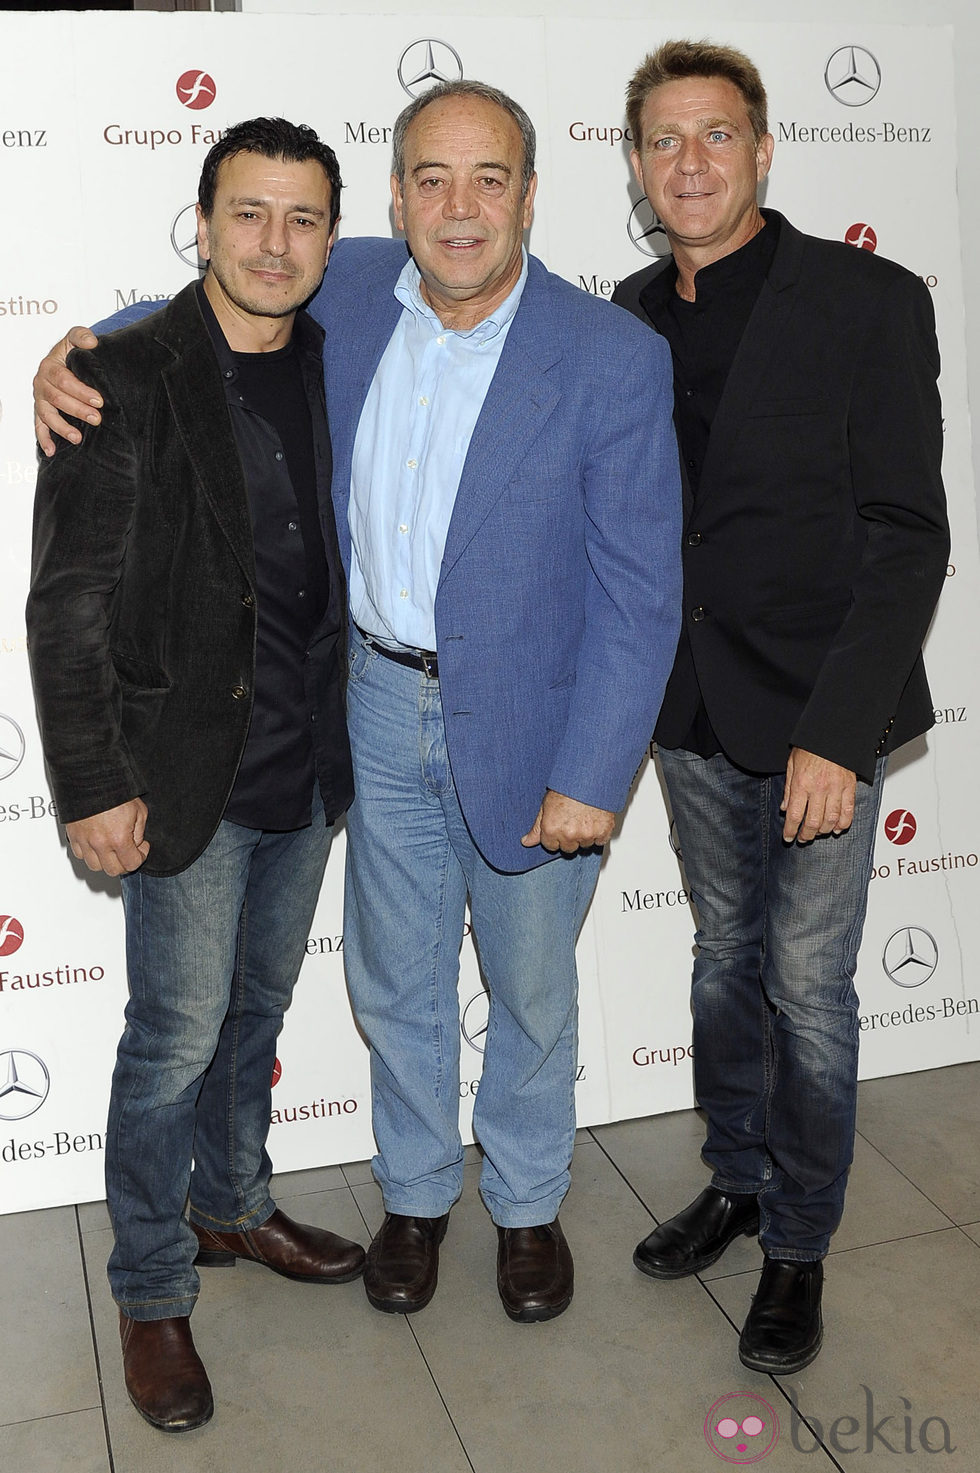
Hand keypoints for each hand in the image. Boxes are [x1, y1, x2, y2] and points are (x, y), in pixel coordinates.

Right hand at [33, 326, 101, 456]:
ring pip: (47, 415)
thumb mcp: (75, 338)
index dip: (81, 391)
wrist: (64, 360)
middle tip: (96, 419)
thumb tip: (91, 342)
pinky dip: (44, 439)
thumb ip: (82, 336)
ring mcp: (40, 399)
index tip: (99, 400)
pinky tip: (52, 451)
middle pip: (57, 399)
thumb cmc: (71, 352)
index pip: (64, 380)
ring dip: (62, 427)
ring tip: (78, 438)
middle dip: (77, 410)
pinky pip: (39, 426)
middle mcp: (41, 383)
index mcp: (50, 366)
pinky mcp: (41, 411)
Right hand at [66, 798, 148, 875]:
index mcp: (118, 838)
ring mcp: (84, 841)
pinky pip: (80, 855)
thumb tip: (135, 843)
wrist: (91, 779)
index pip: (132, 864)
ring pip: (95, 866)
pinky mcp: (73, 836)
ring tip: (111, 849)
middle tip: (128, 851)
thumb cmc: (114, 790)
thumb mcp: (139, 810)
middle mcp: (99, 843)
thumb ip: (139, 832)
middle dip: (124, 863)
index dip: (140, 857)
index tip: (141, 849)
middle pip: (113, 870)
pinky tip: (97, 844)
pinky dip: (89, 853)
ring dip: (105, 861)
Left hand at [521, 790, 615, 853]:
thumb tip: (527, 842)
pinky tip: (595, 821)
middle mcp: (569, 834)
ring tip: (584, 817)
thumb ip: (537, 827)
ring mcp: (587, 834)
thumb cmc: (567, 787)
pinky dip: (599, 833)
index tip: (559, 827)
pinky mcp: (603, 831)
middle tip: (572, 821)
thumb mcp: (546, 805)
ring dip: (585, 835)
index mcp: (552, 829)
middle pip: (568, 848)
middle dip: (569, 837)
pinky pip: (601, 841)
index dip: (554, 836)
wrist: (589, 775)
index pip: (550, 846)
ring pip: (585, 845)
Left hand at [781, 748, 855, 842]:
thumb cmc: (810, 747)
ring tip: (817, 833)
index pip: (794, 815)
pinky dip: (843, 823)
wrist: (831, 734)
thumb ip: (788, 789)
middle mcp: (819, 788)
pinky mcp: (849, 787)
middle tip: (802, 838)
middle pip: (812, 822)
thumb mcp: (792, 765)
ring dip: (823, 831)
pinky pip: (848, 811)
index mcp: (802, 783)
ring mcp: (836, 789)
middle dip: (806, 835)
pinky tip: (837, 828)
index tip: (788, 837)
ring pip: (830, 820)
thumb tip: (784, 808)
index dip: (790, 830)